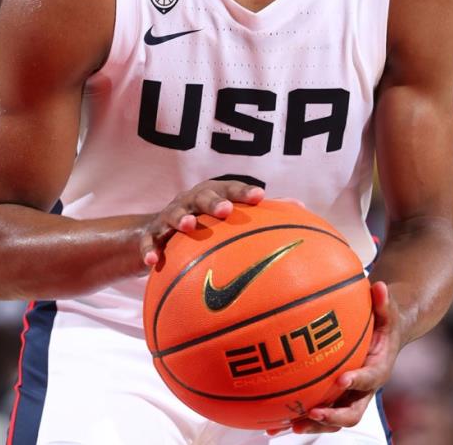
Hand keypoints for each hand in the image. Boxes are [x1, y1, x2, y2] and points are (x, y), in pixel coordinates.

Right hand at [140, 179, 263, 266]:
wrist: (157, 229)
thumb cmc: (204, 222)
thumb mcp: (227, 215)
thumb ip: (262, 214)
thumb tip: (303, 208)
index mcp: (213, 194)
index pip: (231, 189)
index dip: (244, 192)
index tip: (260, 197)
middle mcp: (191, 200)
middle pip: (202, 196)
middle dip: (214, 201)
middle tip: (226, 210)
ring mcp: (169, 215)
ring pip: (174, 213)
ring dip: (181, 218)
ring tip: (189, 226)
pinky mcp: (152, 233)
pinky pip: (149, 241)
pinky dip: (150, 249)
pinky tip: (153, 262)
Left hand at [267, 281, 400, 435]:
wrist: (385, 337)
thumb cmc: (384, 323)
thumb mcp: (387, 312)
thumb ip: (383, 302)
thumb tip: (380, 286)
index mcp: (378, 369)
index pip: (370, 380)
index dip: (357, 381)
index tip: (342, 379)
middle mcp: (363, 389)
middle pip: (351, 412)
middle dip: (332, 417)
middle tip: (314, 412)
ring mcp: (348, 396)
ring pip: (332, 418)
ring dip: (313, 424)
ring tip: (291, 424)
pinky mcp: (335, 396)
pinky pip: (317, 410)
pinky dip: (297, 418)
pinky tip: (272, 423)